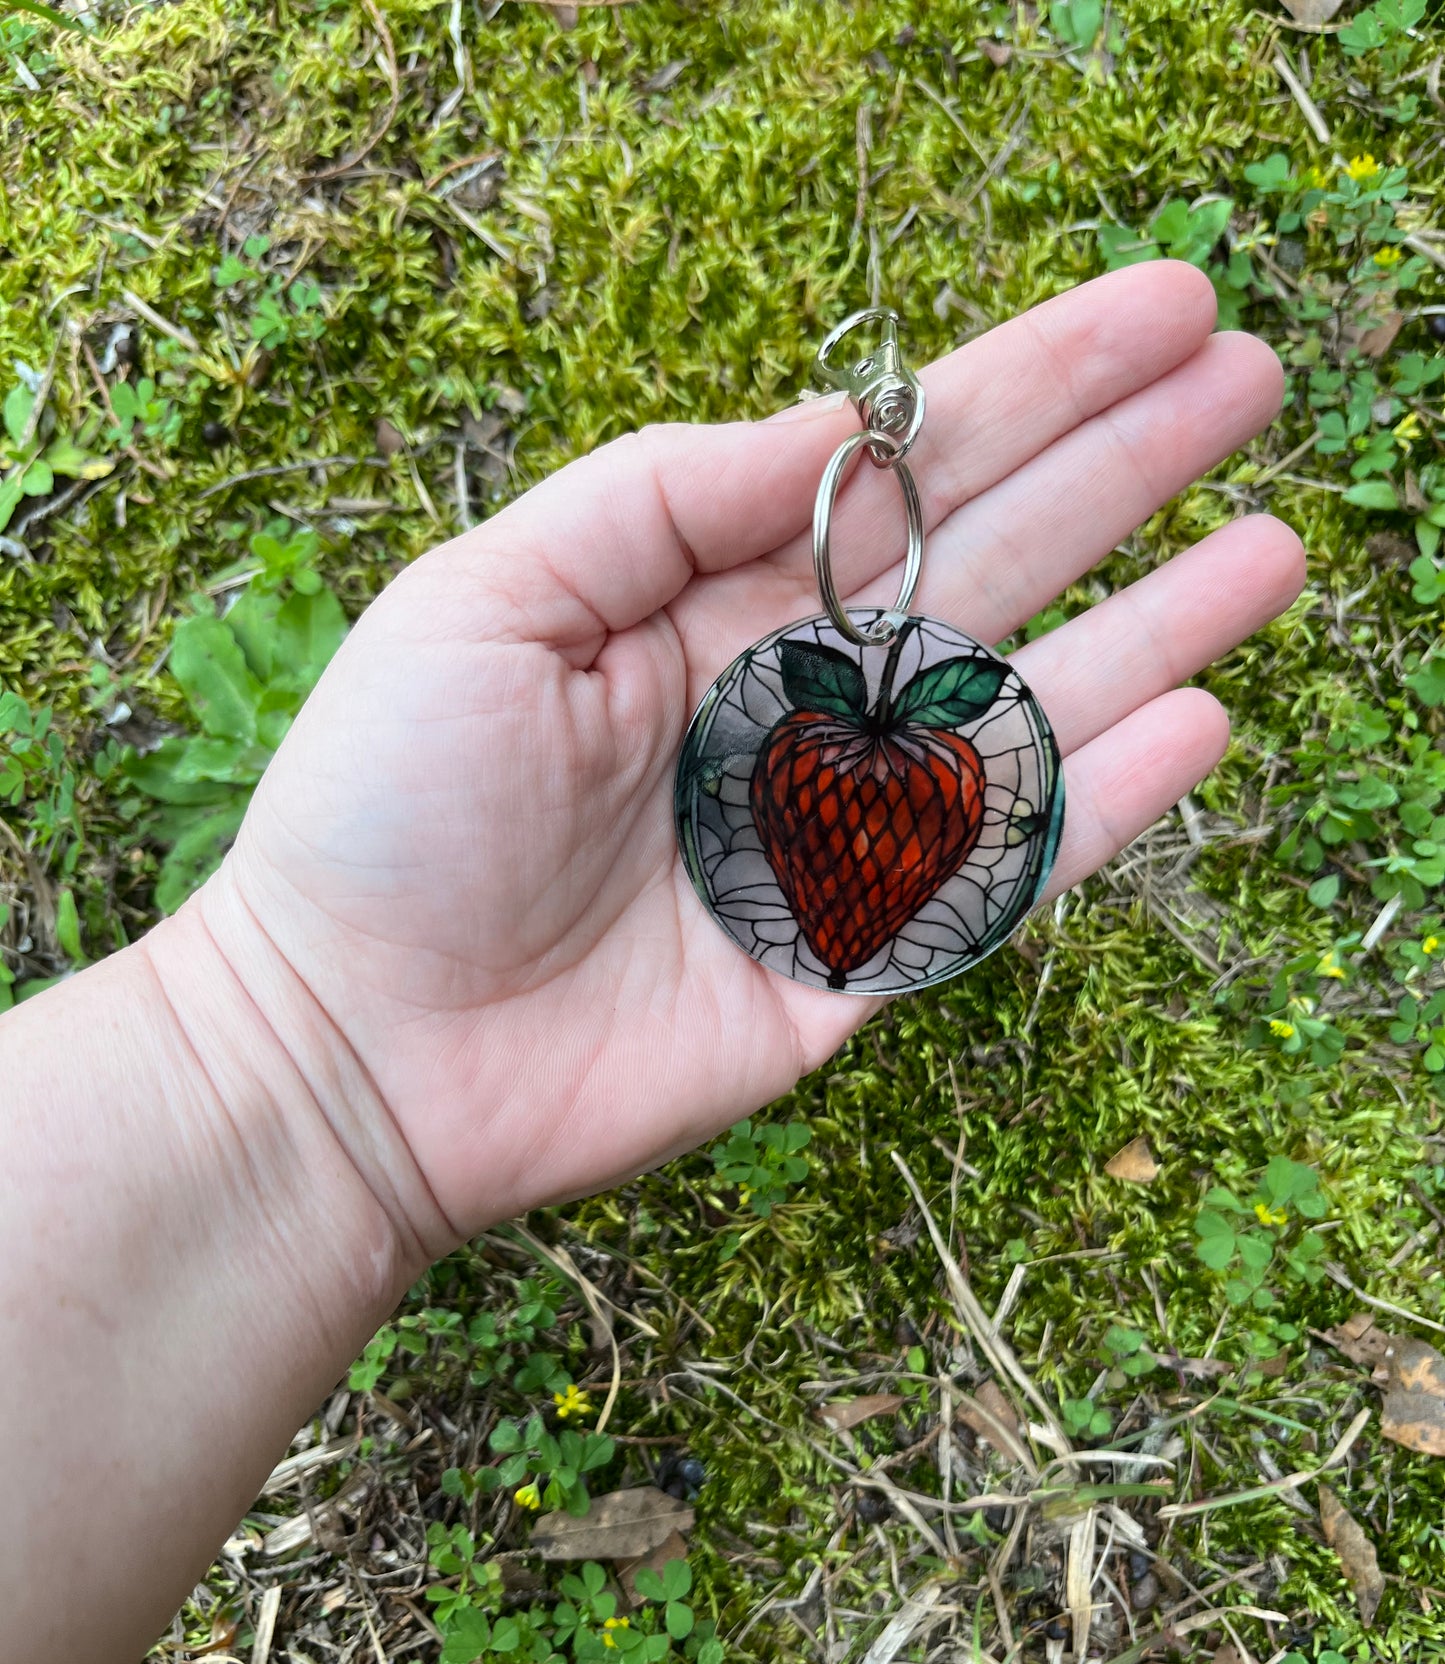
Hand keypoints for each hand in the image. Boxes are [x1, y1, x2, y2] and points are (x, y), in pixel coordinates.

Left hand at [193, 260, 1301, 1247]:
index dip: (1028, 392)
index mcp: (705, 605)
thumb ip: (660, 496)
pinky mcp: (849, 965)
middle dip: (1119, 477)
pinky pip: (992, 879)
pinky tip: (1193, 724)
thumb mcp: (487, 600)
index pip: (898, 478)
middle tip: (1247, 381)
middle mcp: (787, 709)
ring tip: (1269, 549)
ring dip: (1150, 629)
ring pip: (1019, 717)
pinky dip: (1093, 810)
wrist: (352, 1047)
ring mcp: (829, 839)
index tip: (1154, 315)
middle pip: (988, 570)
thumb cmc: (388, 811)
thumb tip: (838, 429)